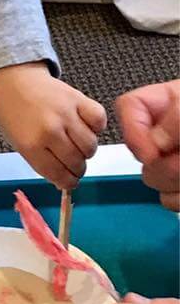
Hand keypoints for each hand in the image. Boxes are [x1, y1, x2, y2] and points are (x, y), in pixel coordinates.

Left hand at [0, 62, 106, 189]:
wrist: (13, 78)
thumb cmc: (12, 111)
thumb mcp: (17, 142)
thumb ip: (40, 162)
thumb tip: (64, 182)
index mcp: (30, 145)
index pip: (60, 175)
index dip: (68, 183)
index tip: (70, 182)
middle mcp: (50, 131)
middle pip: (77, 163)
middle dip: (77, 169)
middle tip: (73, 163)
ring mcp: (65, 114)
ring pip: (91, 146)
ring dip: (86, 150)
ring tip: (76, 143)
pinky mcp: (78, 98)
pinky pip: (99, 120)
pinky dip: (96, 127)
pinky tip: (85, 125)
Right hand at [117, 81, 179, 211]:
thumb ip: (177, 120)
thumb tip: (153, 145)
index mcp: (166, 103)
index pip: (129, 107)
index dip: (133, 131)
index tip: (151, 154)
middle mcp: (165, 131)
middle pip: (138, 150)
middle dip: (162, 165)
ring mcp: (172, 159)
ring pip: (152, 179)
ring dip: (175, 183)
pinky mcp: (179, 185)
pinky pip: (170, 200)